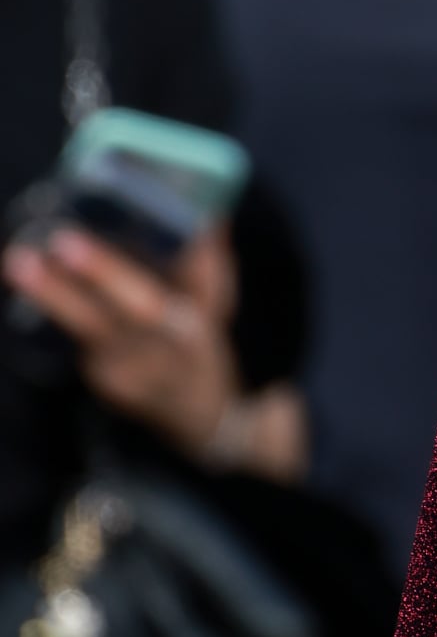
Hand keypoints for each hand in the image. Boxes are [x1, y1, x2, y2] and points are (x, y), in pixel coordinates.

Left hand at [4, 224, 239, 456]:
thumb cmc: (206, 350)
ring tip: (19, 262)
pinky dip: (62, 310)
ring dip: (47, 296)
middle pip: (95, 322)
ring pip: (82, 330)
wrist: (201, 418)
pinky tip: (40, 284)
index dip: (105, 272)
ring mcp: (121, 375)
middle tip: (19, 259)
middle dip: (54, 290)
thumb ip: (208, 265)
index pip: (140, 301)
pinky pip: (82, 340)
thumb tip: (208, 218)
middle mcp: (148, 358)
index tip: (67, 243)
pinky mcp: (101, 382)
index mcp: (183, 332)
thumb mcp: (217, 308)